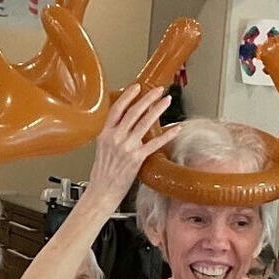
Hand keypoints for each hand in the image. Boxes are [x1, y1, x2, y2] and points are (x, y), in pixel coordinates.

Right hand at [86, 84, 181, 210]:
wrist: (102, 191)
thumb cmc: (102, 173)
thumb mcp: (102, 148)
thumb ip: (112, 134)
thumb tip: (124, 123)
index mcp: (105, 134)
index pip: (117, 109)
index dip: (128, 96)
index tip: (137, 87)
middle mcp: (115, 138)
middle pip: (133, 112)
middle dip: (147, 98)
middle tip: (158, 90)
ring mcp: (127, 148)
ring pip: (144, 123)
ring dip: (157, 110)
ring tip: (167, 101)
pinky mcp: (137, 158)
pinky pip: (155, 143)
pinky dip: (167, 135)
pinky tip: (176, 128)